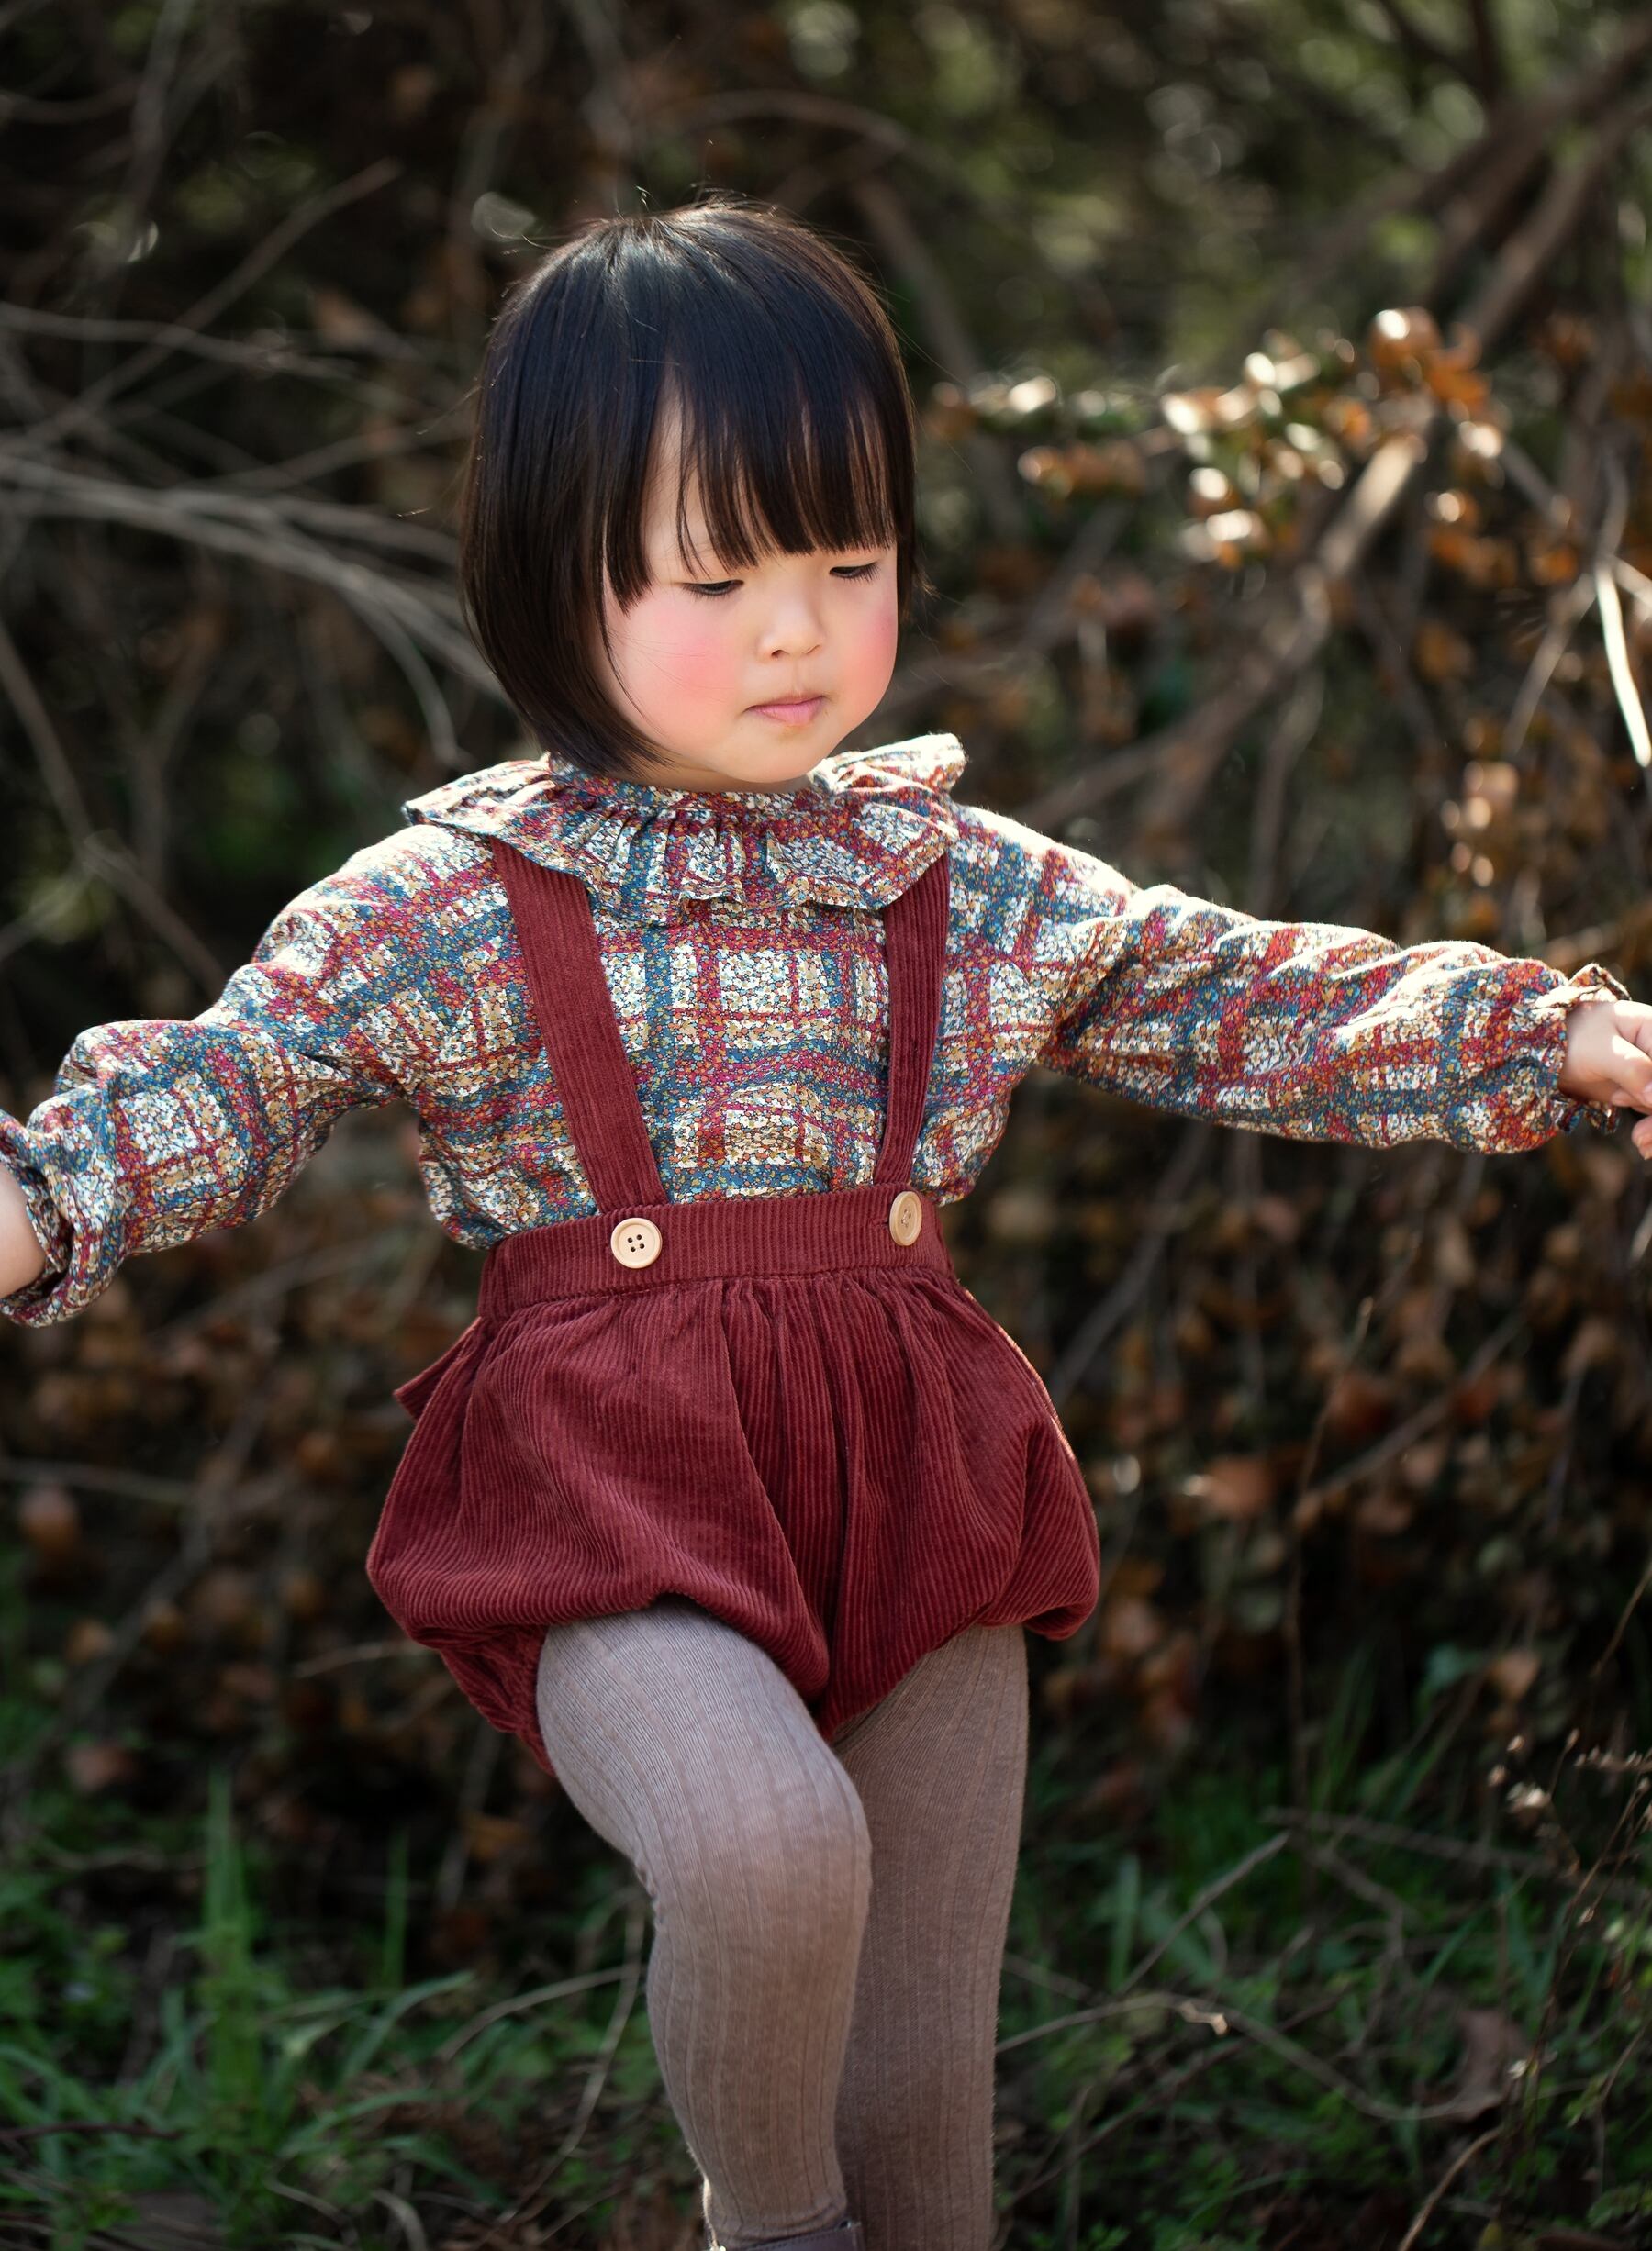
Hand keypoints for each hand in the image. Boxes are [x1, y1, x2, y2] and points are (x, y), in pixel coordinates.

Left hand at [1558, 998, 1651, 1156]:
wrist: (1550, 1053)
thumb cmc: (1572, 1040)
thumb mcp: (1600, 1051)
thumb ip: (1632, 1069)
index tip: (1643, 1103)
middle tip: (1640, 1139)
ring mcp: (1651, 1074)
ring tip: (1639, 1142)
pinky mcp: (1645, 1091)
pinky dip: (1651, 1130)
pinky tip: (1641, 1141)